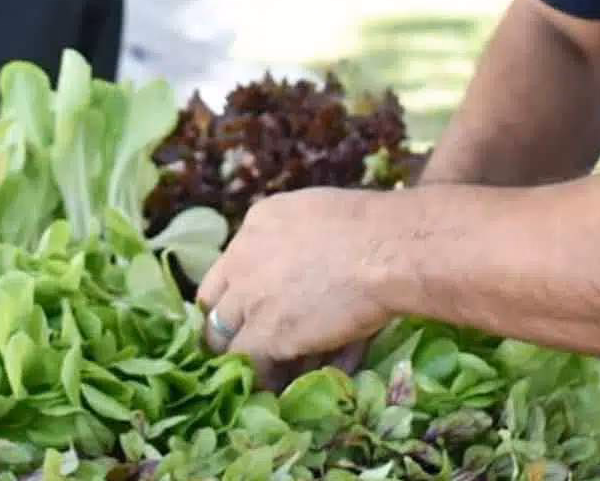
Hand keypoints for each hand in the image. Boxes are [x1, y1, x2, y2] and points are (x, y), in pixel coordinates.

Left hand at [197, 188, 398, 388]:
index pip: (229, 264)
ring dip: (241, 351)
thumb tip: (302, 265)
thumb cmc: (373, 229)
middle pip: (215, 302)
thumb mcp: (320, 215)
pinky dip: (262, 374)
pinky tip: (278, 383)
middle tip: (247, 342)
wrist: (383, 251)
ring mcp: (249, 296)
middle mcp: (242, 257)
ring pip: (223, 334)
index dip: (237, 291)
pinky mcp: (264, 333)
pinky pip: (247, 361)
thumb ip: (299, 238)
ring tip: (262, 369)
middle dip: (228, 324)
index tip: (249, 306)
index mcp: (258, 221)